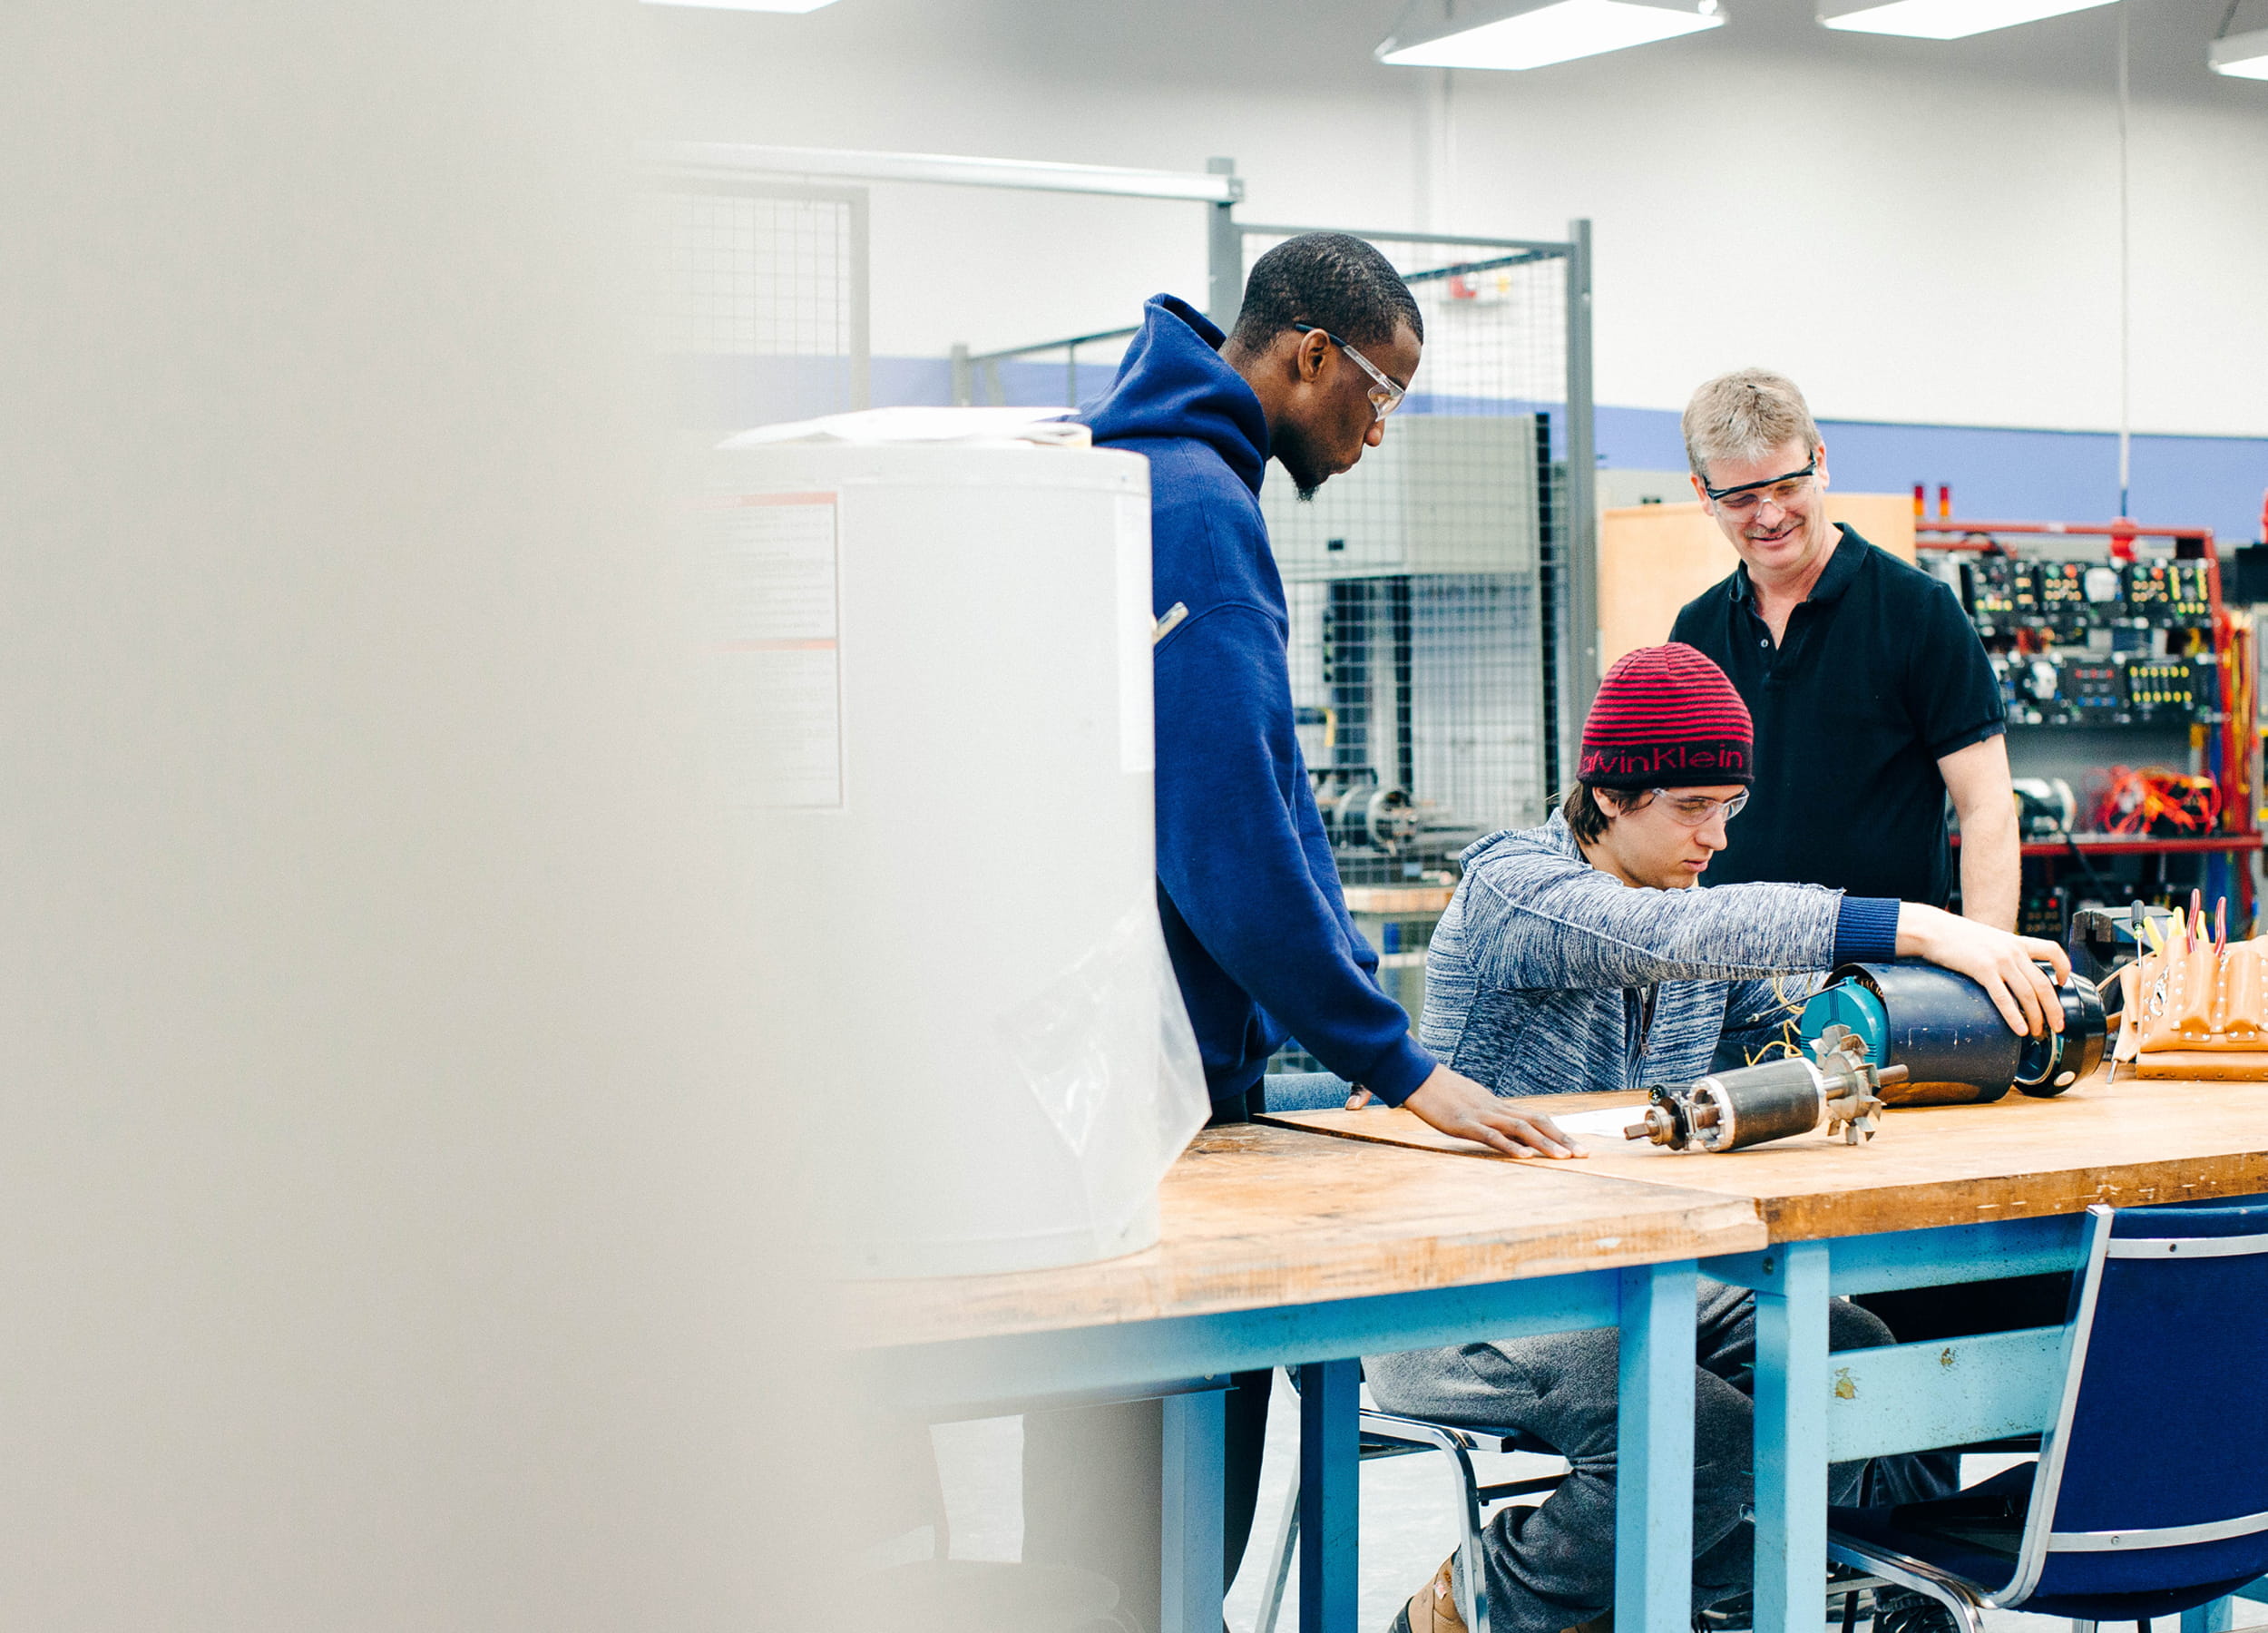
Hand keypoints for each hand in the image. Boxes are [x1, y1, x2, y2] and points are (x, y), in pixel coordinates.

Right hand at [1400, 1066, 1583, 1158]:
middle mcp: (1496, 1109)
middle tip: (1584, 1155)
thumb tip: (1502, 1130)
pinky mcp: (1464, 1123)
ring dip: (1544, 1144)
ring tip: (1563, 1158)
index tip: (1577, 1147)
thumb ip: (1488, 1116)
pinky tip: (1525, 1157)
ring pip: (1521, 1129)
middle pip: (1537, 1122)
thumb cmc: (1442, 1093)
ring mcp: (1481, 1115)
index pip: (1537, 1118)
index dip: (1559, 1132)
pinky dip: (1510, 1146)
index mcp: (1499, 1107)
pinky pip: (1491, 1136)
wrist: (1417, 1077)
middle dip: (1562, 1139)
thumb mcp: (1470, 1104)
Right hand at [1896, 903, 2071, 1037]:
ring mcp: (2000, 961)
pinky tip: (2019, 1029)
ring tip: (2036, 1032)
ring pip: (2028, 994)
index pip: (2053, 950)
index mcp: (2017, 942)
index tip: (2062, 983)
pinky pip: (2004, 997)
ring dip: (2036, 1017)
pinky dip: (2014, 1016)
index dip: (2064, 967)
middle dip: (2054, 1009)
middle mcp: (2014, 951)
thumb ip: (2005, 952)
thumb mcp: (1991, 939)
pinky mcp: (1983, 970)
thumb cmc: (1958, 936)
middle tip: (2057, 1026)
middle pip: (2044, 984)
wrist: (1936, 929)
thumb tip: (2011, 972)